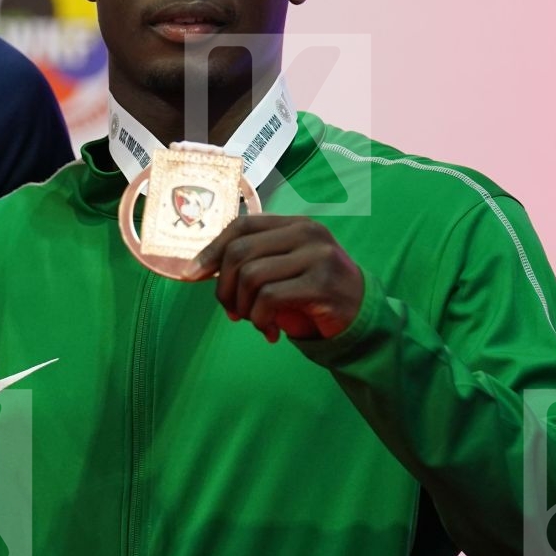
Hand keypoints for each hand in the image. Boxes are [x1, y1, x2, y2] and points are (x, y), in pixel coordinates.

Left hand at [192, 215, 363, 342]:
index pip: (241, 226)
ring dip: (243, 307)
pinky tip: (270, 331)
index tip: (194, 274)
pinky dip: (260, 319)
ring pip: (251, 276)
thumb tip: (200, 269)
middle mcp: (306, 233)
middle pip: (240, 252)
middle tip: (230, 312)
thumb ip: (254, 260)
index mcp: (294, 224)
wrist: (362, 316)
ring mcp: (317, 256)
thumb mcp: (285, 268)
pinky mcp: (321, 283)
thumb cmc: (314, 293)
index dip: (212, 250)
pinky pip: (269, 298)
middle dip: (224, 288)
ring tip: (253, 322)